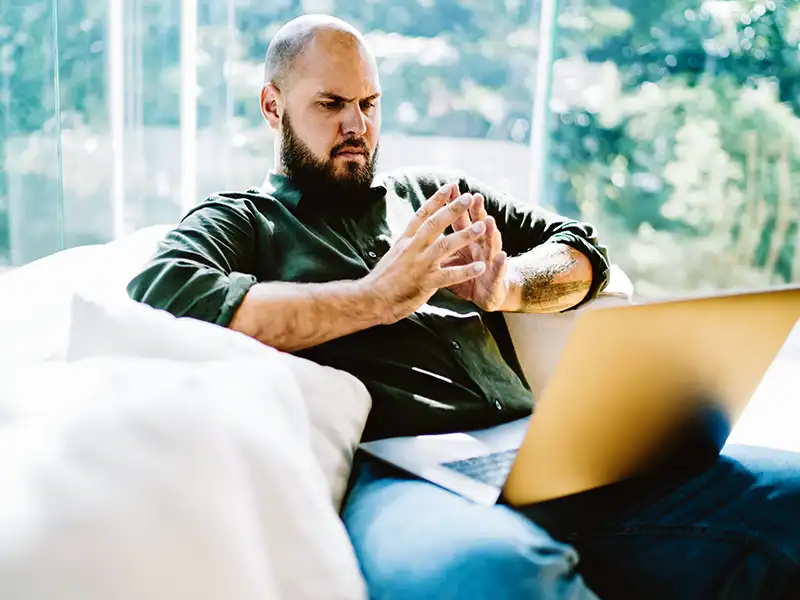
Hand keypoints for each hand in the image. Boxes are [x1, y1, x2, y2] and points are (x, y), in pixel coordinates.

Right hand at [362, 184, 489, 323]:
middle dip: (452, 209)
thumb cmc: (382, 279)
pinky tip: (481, 266)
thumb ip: (407, 243)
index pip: (421, 215)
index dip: (435, 200)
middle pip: (434, 224)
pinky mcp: (425, 283)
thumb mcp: (393, 255)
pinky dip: (466, 271)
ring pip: (444, 246)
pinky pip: (449, 275)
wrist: (370, 299)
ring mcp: (419, 265)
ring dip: (464, 235)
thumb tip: (415, 232)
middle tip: (468, 197)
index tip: (448, 187)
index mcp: (405, 241)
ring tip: (482, 226)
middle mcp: (412, 249)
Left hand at [440, 184, 508, 310]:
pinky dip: (501, 263)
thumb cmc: (468, 276)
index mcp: (467, 242)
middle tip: (474, 196)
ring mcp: (490, 261)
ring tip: (489, 221)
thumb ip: (441, 246)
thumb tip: (421, 231)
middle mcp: (481, 247)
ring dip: (490, 232)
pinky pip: (498, 270)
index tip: (450, 187)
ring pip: (491, 244)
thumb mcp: (451, 261)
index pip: (461, 220)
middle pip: (478, 226)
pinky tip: (503, 256)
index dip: (455, 206)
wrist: (488, 297)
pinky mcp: (497, 278)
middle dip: (476, 211)